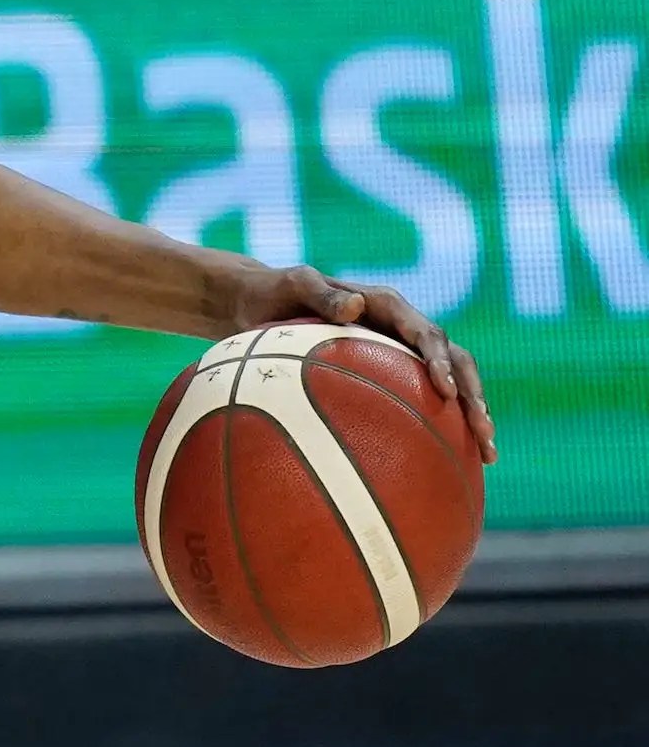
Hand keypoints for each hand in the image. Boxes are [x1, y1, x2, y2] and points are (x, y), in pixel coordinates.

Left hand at [236, 266, 495, 466]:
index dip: (441, 361)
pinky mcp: (391, 371)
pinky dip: (443, 424)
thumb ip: (320, 295)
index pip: (426, 333)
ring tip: (488, 455)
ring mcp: (399, 350)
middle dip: (474, 395)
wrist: (260, 302)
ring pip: (451, 381)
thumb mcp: (293, 286)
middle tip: (484, 431)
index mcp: (386, 305)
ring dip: (472, 414)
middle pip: (454, 360)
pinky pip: (422, 397)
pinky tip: (452, 461)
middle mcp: (402, 327)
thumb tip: (355, 307)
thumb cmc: (273, 294)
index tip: (447, 391)